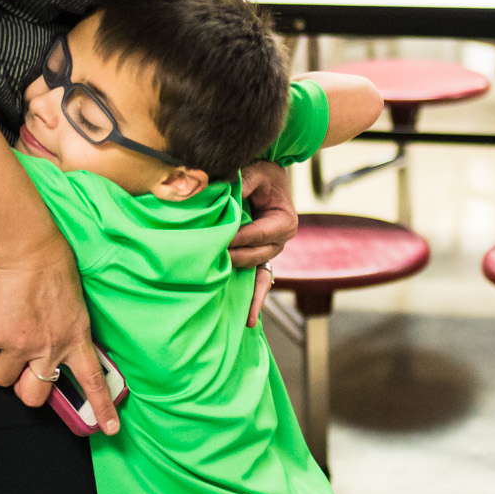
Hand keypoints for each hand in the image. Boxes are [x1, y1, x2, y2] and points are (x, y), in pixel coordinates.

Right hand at [0, 244, 119, 434]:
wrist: (28, 251)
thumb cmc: (55, 270)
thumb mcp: (75, 307)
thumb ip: (68, 333)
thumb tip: (57, 351)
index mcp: (76, 340)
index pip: (92, 382)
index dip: (102, 408)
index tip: (109, 430)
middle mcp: (49, 350)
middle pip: (32, 397)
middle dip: (24, 390)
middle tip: (23, 374)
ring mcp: (21, 346)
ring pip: (2, 379)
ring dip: (1, 364)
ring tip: (4, 340)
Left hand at [230, 160, 297, 320]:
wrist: (268, 180)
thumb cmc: (263, 176)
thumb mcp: (256, 172)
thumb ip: (244, 181)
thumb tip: (226, 191)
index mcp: (284, 222)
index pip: (258, 233)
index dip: (238, 238)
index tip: (217, 241)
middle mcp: (280, 242)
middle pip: (256, 256)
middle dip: (233, 260)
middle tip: (210, 264)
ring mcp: (270, 254)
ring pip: (258, 274)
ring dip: (248, 292)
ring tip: (241, 316)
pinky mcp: (260, 260)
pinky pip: (260, 283)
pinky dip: (255, 300)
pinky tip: (249, 320)